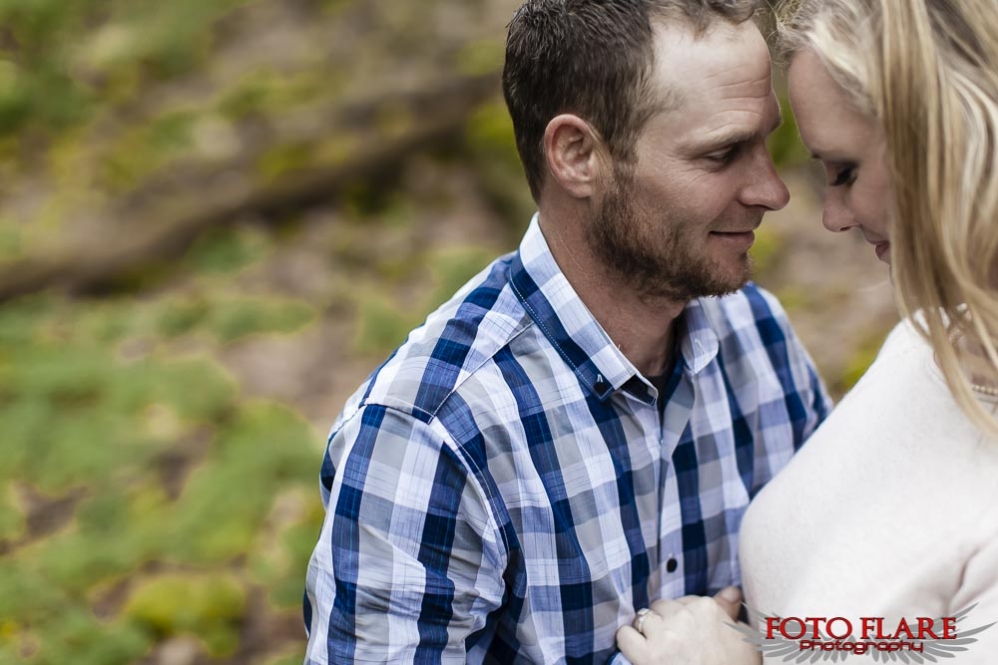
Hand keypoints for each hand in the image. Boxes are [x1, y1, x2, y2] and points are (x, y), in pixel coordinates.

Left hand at [616, 587, 759, 664]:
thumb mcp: (744, 642)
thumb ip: (732, 613)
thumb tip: (731, 592)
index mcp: (708, 609)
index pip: (688, 600)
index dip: (688, 618)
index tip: (692, 635)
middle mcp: (684, 616)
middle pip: (663, 606)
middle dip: (667, 622)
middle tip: (677, 645)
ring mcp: (663, 634)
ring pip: (644, 618)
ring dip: (648, 632)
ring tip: (660, 649)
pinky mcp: (645, 654)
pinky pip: (625, 635)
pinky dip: (629, 641)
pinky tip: (638, 650)